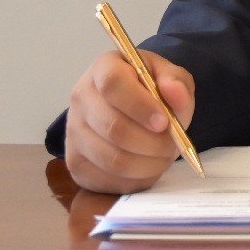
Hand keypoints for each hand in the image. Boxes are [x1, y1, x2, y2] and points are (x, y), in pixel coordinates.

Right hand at [64, 49, 195, 193]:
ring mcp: (74, 132)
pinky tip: (147, 167)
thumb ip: (176, 81)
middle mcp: (81, 98)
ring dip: (147, 164)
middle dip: (152, 142)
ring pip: (112, 159)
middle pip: (114, 128)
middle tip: (172, 144)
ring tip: (163, 155)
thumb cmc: (149, 88)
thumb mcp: (167, 75)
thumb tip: (176, 93)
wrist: (128, 106)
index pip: (113, 85)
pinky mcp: (75, 162)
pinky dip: (135, 180)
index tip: (164, 122)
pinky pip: (107, 180)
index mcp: (103, 69)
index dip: (141, 107)